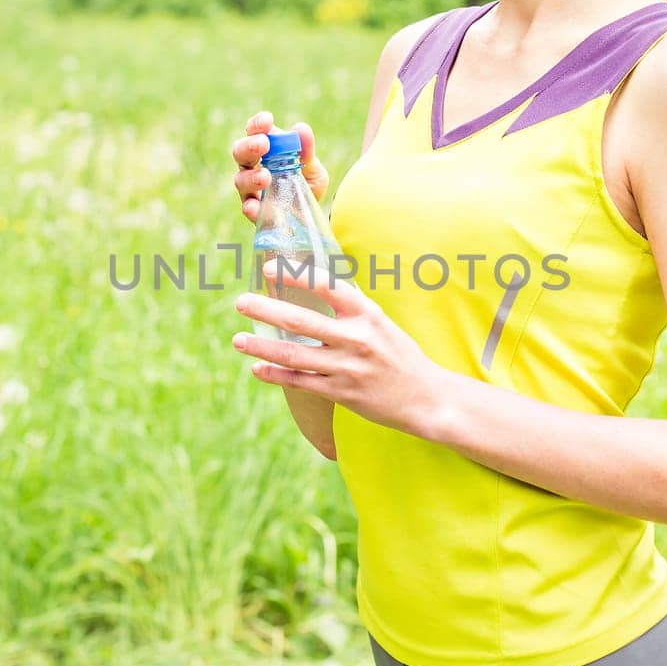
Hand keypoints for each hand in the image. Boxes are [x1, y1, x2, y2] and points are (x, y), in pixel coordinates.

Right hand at [231, 111, 329, 223]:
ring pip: (240, 180)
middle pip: (240, 152)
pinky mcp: (255, 213)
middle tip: (263, 144)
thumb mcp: (313, 168)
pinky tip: (254, 206)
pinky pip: (248, 209)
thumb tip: (301, 129)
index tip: (267, 120)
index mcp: (265, 151)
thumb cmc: (307, 186)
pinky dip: (250, 207)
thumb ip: (306, 152)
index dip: (257, 124)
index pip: (254, 132)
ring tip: (265, 176)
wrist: (312, 218)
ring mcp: (251, 191)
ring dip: (251, 176)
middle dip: (249, 146)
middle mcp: (252, 168)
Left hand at [231, 261, 449, 439]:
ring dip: (261, 346)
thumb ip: (350, 309)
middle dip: (266, 309)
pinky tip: (257, 369)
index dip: (294, 275)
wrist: (428, 398)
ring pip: (294, 355)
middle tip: (240, 302)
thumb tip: (315, 287)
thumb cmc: (400, 356)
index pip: (327, 285)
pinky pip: (301, 382)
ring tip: (238, 340)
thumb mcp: (381, 323)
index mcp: (368, 314)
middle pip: (301, 320)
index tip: (267, 267)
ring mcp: (348, 367)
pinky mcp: (342, 393)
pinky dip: (275, 375)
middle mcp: (357, 338)